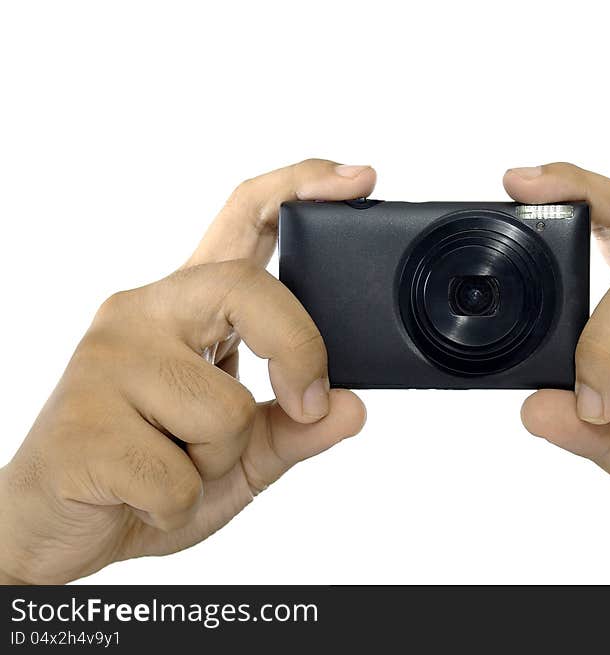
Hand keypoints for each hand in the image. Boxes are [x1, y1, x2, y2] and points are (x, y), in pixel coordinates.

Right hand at [0, 159, 376, 583]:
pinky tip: (142, 497)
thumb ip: (295, 428)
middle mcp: (143, 314)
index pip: (244, 219)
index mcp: (187, 310)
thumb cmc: (144, 476)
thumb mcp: (239, 454)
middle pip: (248, 289)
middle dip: (295, 351)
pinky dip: (178, 506)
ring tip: (174, 465)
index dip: (300, 187)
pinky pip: (178, 475)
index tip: (359, 177)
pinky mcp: (81, 423)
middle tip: (301, 400)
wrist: (51, 528)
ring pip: (225, 410)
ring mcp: (106, 362)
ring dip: (217, 463)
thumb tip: (351, 406)